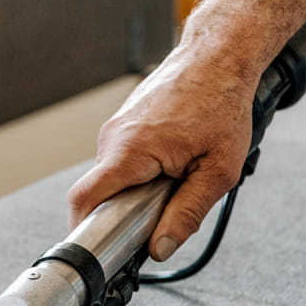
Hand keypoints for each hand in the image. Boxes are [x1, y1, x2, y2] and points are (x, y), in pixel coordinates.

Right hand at [66, 43, 258, 260]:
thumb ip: (187, 213)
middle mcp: (114, 137)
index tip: (99, 251)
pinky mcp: (124, 124)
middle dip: (125, 212)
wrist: (219, 54)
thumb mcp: (218, 170)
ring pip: (114, 178)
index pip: (84, 199)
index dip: (83, 231)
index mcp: (131, 149)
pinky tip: (173, 162)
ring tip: (176, 179)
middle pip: (100, 193)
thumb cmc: (222, 101)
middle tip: (161, 215)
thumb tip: (160, 248)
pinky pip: (123, 160)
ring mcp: (116, 128)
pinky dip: (142, 171)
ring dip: (138, 190)